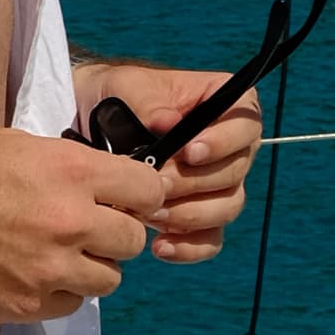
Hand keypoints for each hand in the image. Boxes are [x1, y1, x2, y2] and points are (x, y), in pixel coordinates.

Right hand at [0, 122, 158, 319]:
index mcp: (69, 170)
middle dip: (114, 234)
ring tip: (58, 254)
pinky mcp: (26, 304)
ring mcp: (48, 268)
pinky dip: (60, 293)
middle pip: (133, 240)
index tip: (126, 200)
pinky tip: (32, 274)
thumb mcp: (18, 146)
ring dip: (91, 267)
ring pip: (109, 278)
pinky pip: (71, 305)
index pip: (148, 190)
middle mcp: (68, 220)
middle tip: (86, 229)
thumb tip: (110, 186)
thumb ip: (71, 168)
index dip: (139, 196)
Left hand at [73, 62, 263, 261]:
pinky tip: (160, 247)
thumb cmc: (117, 100)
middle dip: (194, 183)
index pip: (246, 125)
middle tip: (157, 186)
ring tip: (150, 214)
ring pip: (226, 209)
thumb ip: (148, 102)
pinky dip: (188, 248)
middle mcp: (230, 148)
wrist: (89, 128)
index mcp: (224, 106)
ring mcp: (217, 185)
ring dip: (189, 215)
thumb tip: (168, 123)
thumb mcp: (126, 87)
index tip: (189, 152)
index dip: (224, 142)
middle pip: (235, 172)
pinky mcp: (199, 217)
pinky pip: (210, 240)